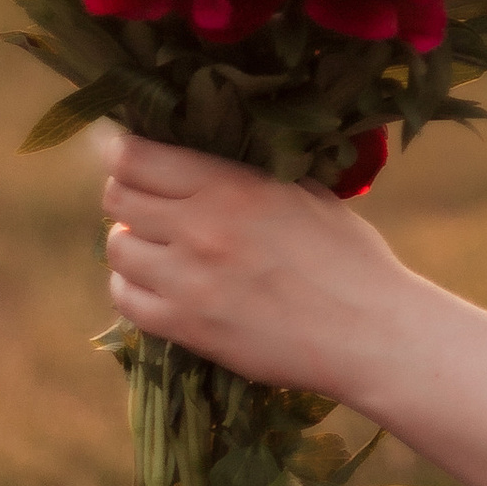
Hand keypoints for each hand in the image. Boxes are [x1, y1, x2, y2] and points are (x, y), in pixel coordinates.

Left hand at [99, 128, 408, 402]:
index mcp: (232, 185)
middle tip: (147, 203)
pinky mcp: (186, 327)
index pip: (136, 158)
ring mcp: (188, 281)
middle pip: (118, 199)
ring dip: (130, 242)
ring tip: (155, 246)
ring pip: (117, 248)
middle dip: (126, 195)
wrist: (370, 332)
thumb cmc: (351, 258)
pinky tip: (155, 283)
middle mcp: (200, 227)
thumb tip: (208, 159)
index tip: (129, 155)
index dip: (123, 153)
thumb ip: (251, 175)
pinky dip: (132, 286)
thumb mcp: (307, 193)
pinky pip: (127, 299)